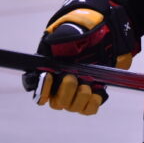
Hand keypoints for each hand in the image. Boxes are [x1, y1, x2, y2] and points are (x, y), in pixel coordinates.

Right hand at [22, 0, 137, 115]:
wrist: (104, 37)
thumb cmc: (82, 34)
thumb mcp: (69, 33)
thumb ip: (59, 38)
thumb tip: (54, 42)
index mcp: (50, 74)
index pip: (39, 92)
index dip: (42, 88)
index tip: (49, 76)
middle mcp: (61, 88)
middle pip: (57, 102)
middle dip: (64, 91)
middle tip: (72, 77)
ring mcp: (76, 94)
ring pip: (72, 107)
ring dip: (79, 97)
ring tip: (86, 84)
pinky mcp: (91, 96)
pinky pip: (89, 109)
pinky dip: (92, 102)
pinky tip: (96, 92)